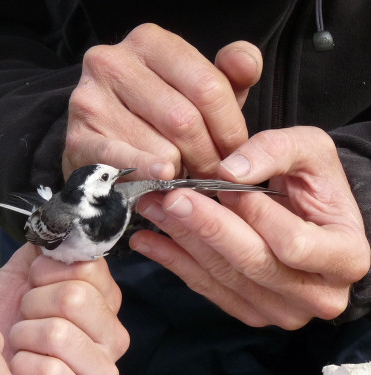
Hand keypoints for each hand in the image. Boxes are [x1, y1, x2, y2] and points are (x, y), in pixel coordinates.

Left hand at [8, 255, 128, 374]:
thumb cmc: (5, 317)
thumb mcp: (24, 273)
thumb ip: (47, 247)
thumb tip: (61, 222)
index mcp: (107, 300)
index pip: (88, 266)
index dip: (47, 270)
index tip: (34, 281)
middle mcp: (114, 334)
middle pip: (74, 297)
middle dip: (33, 302)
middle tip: (26, 313)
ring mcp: (101, 368)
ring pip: (58, 333)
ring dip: (25, 334)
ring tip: (22, 339)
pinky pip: (48, 370)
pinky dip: (22, 364)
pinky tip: (22, 364)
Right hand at [63, 23, 261, 179]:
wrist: (101, 138)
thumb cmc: (155, 114)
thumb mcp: (195, 88)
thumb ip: (227, 74)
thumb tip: (247, 62)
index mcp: (149, 42)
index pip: (207, 85)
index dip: (231, 128)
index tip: (237, 153)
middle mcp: (114, 61)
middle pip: (185, 119)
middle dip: (209, 156)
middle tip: (214, 174)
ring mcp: (90, 99)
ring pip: (162, 148)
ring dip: (181, 172)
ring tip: (180, 173)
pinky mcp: (77, 137)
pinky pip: (122, 159)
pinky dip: (146, 170)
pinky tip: (162, 175)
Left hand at [130, 126, 369, 328]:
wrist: (314, 221)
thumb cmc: (315, 185)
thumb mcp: (309, 152)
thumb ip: (275, 151)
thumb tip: (228, 171)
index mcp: (345, 256)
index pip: (294, 243)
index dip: (256, 214)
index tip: (222, 184)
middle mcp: (318, 295)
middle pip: (253, 263)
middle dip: (206, 226)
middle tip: (169, 197)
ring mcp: (282, 310)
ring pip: (224, 276)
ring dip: (182, 240)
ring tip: (152, 209)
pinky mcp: (250, 311)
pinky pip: (207, 289)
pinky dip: (174, 263)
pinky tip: (148, 241)